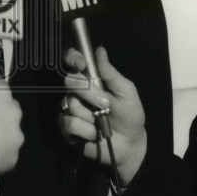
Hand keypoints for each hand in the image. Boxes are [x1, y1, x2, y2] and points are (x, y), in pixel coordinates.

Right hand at [58, 46, 146, 185]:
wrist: (129, 145)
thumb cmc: (130, 115)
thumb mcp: (126, 92)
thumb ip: (111, 73)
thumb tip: (100, 50)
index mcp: (91, 79)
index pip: (74, 60)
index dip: (73, 58)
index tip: (81, 64)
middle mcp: (77, 91)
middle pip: (69, 81)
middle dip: (89, 93)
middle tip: (105, 104)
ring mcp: (70, 108)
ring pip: (70, 103)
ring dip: (90, 116)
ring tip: (102, 123)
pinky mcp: (66, 127)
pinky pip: (68, 123)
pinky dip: (85, 131)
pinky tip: (94, 134)